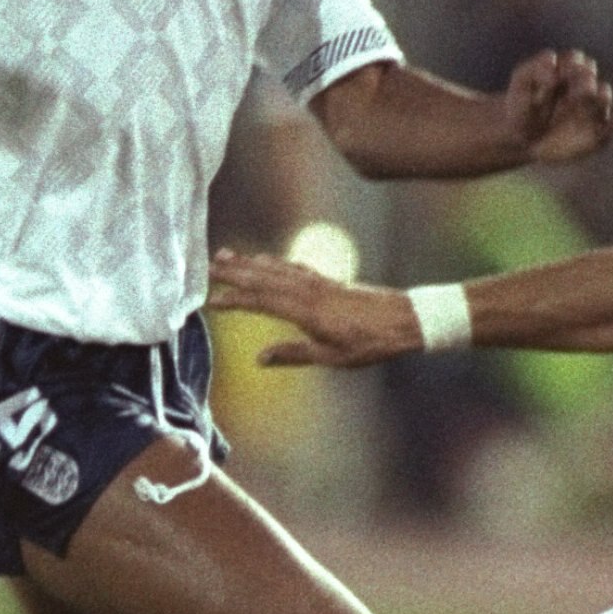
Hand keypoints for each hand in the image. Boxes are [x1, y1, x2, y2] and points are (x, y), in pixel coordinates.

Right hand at [208, 249, 420, 366]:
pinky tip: (265, 260)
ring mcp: (318, 282)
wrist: (404, 320)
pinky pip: (294, 267)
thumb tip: (260, 358)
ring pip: (277, 269)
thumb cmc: (370, 344)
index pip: (261, 302)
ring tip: (227, 255)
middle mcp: (309, 291)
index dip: (234, 300)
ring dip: (250, 262)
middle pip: (264, 278)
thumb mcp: (332, 358)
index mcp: (306, 311)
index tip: (211, 301)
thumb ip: (294, 354)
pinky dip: (275, 262)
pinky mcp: (328, 280)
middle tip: (208, 265)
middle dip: (235, 272)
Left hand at [503, 49, 612, 164]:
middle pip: (590, 75)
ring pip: (604, 95)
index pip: (576, 60)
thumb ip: (533, 68)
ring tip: (583, 104)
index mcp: (566, 71)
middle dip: (582, 81)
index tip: (555, 78)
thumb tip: (553, 61)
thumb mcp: (520, 83)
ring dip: (597, 96)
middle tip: (570, 95)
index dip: (569, 65)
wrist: (522, 140)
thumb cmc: (520, 108)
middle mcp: (583, 87)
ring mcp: (592, 109)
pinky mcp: (598, 132)